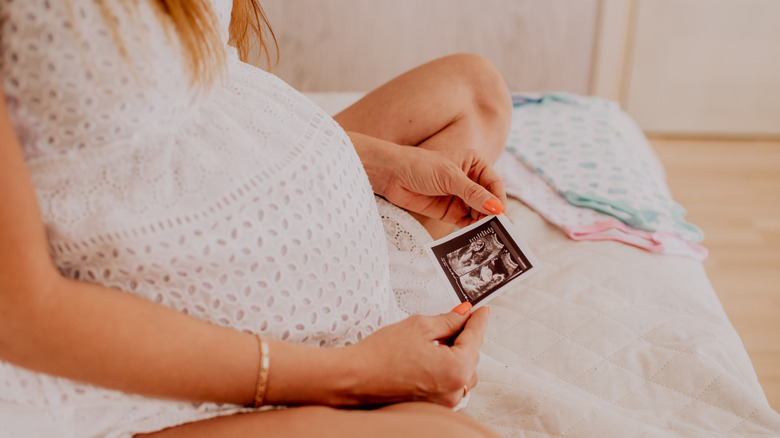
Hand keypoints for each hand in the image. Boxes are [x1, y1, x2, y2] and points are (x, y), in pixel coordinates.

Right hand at [341, 306, 489, 407]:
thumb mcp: (419, 327)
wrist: (355, 378)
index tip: (481, 310)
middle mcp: (454, 389)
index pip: (475, 337)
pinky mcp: (433, 404)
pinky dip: (446, 367)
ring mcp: (444, 400)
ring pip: (462, 370)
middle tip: (452, 318)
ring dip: (455, 353)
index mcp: (456, 369)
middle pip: (471, 355)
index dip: (477, 319)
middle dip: (464, 336)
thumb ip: (447, 320)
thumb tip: (463, 314)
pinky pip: (450, 382)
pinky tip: (430, 355)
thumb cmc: (381, 356)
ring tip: (434, 338)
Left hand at [381, 146, 506, 227]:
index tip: (501, 215)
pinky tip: (474, 238)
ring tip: (487, 237)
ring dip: (483, 225)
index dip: (499, 200)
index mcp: (476, 165)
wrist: (393, 175)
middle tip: (498, 231)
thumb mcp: (449, 177)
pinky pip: (467, 223)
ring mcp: (462, 198)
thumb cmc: (421, 166)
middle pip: (489, 202)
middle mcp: (472, 181)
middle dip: (493, 216)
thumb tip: (496, 207)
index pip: (494, 185)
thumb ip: (473, 193)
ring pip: (480, 214)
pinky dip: (471, 230)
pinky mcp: (452, 212)